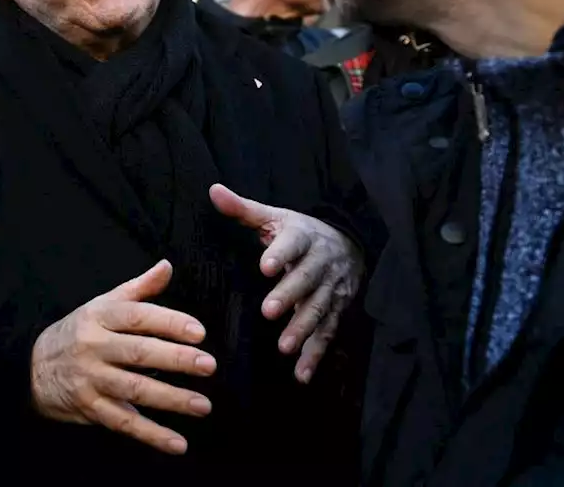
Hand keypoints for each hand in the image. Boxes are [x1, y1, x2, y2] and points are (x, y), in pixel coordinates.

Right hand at [30, 260, 217, 454]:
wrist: (31, 366)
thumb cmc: (78, 332)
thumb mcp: (102, 305)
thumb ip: (138, 289)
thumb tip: (167, 266)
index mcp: (99, 316)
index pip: (137, 317)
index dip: (169, 322)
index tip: (199, 332)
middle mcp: (93, 346)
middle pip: (138, 352)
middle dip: (176, 359)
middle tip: (208, 365)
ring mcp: (90, 379)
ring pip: (134, 389)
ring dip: (171, 399)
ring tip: (203, 404)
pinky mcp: (89, 408)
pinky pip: (124, 423)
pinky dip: (152, 435)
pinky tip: (178, 443)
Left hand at [209, 184, 362, 383]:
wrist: (349, 243)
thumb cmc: (300, 232)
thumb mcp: (275, 216)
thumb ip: (244, 209)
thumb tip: (213, 190)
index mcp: (302, 238)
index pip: (292, 244)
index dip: (280, 254)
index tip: (264, 266)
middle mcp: (320, 263)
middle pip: (306, 280)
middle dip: (289, 296)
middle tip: (268, 311)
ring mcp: (331, 289)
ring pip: (318, 309)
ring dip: (303, 328)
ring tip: (284, 346)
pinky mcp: (336, 310)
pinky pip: (327, 332)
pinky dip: (316, 354)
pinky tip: (301, 374)